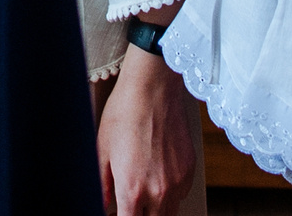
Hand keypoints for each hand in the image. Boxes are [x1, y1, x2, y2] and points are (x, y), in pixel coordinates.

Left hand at [96, 35, 197, 215]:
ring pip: (169, 214)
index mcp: (133, 191)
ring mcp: (177, 182)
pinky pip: (180, 195)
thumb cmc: (124, 114)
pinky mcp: (189, 171)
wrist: (153, 88)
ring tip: (141, 193)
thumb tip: (101, 205)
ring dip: (154, 210)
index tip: (114, 214)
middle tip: (128, 205)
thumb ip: (102, 187)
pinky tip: (155, 177)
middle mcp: (159, 192)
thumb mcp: (102, 151)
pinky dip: (168, 194)